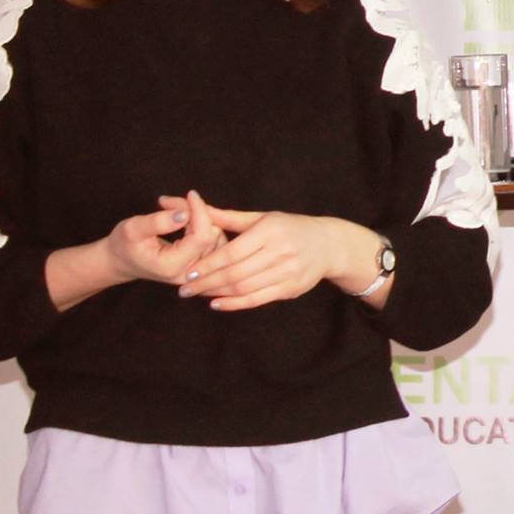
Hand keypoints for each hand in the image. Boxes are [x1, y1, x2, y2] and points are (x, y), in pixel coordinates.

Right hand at [103, 190, 224, 285]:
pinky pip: (213, 238)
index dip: (200, 212)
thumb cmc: (124, 244)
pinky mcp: (202, 263)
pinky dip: (202, 223)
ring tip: (173, 209)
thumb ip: (158, 222)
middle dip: (196, 212)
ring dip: (199, 216)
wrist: (122, 261)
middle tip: (169, 203)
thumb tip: (185, 214)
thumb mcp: (133, 229)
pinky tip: (184, 217)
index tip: (190, 194)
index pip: (201, 237)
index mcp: (173, 267)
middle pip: (211, 235)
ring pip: (216, 235)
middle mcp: (190, 273)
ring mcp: (198, 271)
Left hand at [172, 197, 377, 311]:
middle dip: (207, 282)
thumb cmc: (290, 228)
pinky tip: (218, 304)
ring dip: (217, 293)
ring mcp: (288, 272)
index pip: (232, 252)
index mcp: (270, 230)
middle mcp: (281, 251)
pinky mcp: (291, 289)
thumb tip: (195, 208)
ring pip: (245, 288)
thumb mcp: (262, 217)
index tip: (188, 272)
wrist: (329, 245)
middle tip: (184, 288)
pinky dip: (235, 304)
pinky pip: (258, 299)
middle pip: (236, 273)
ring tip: (198, 295)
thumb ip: (228, 218)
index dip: (208, 264)